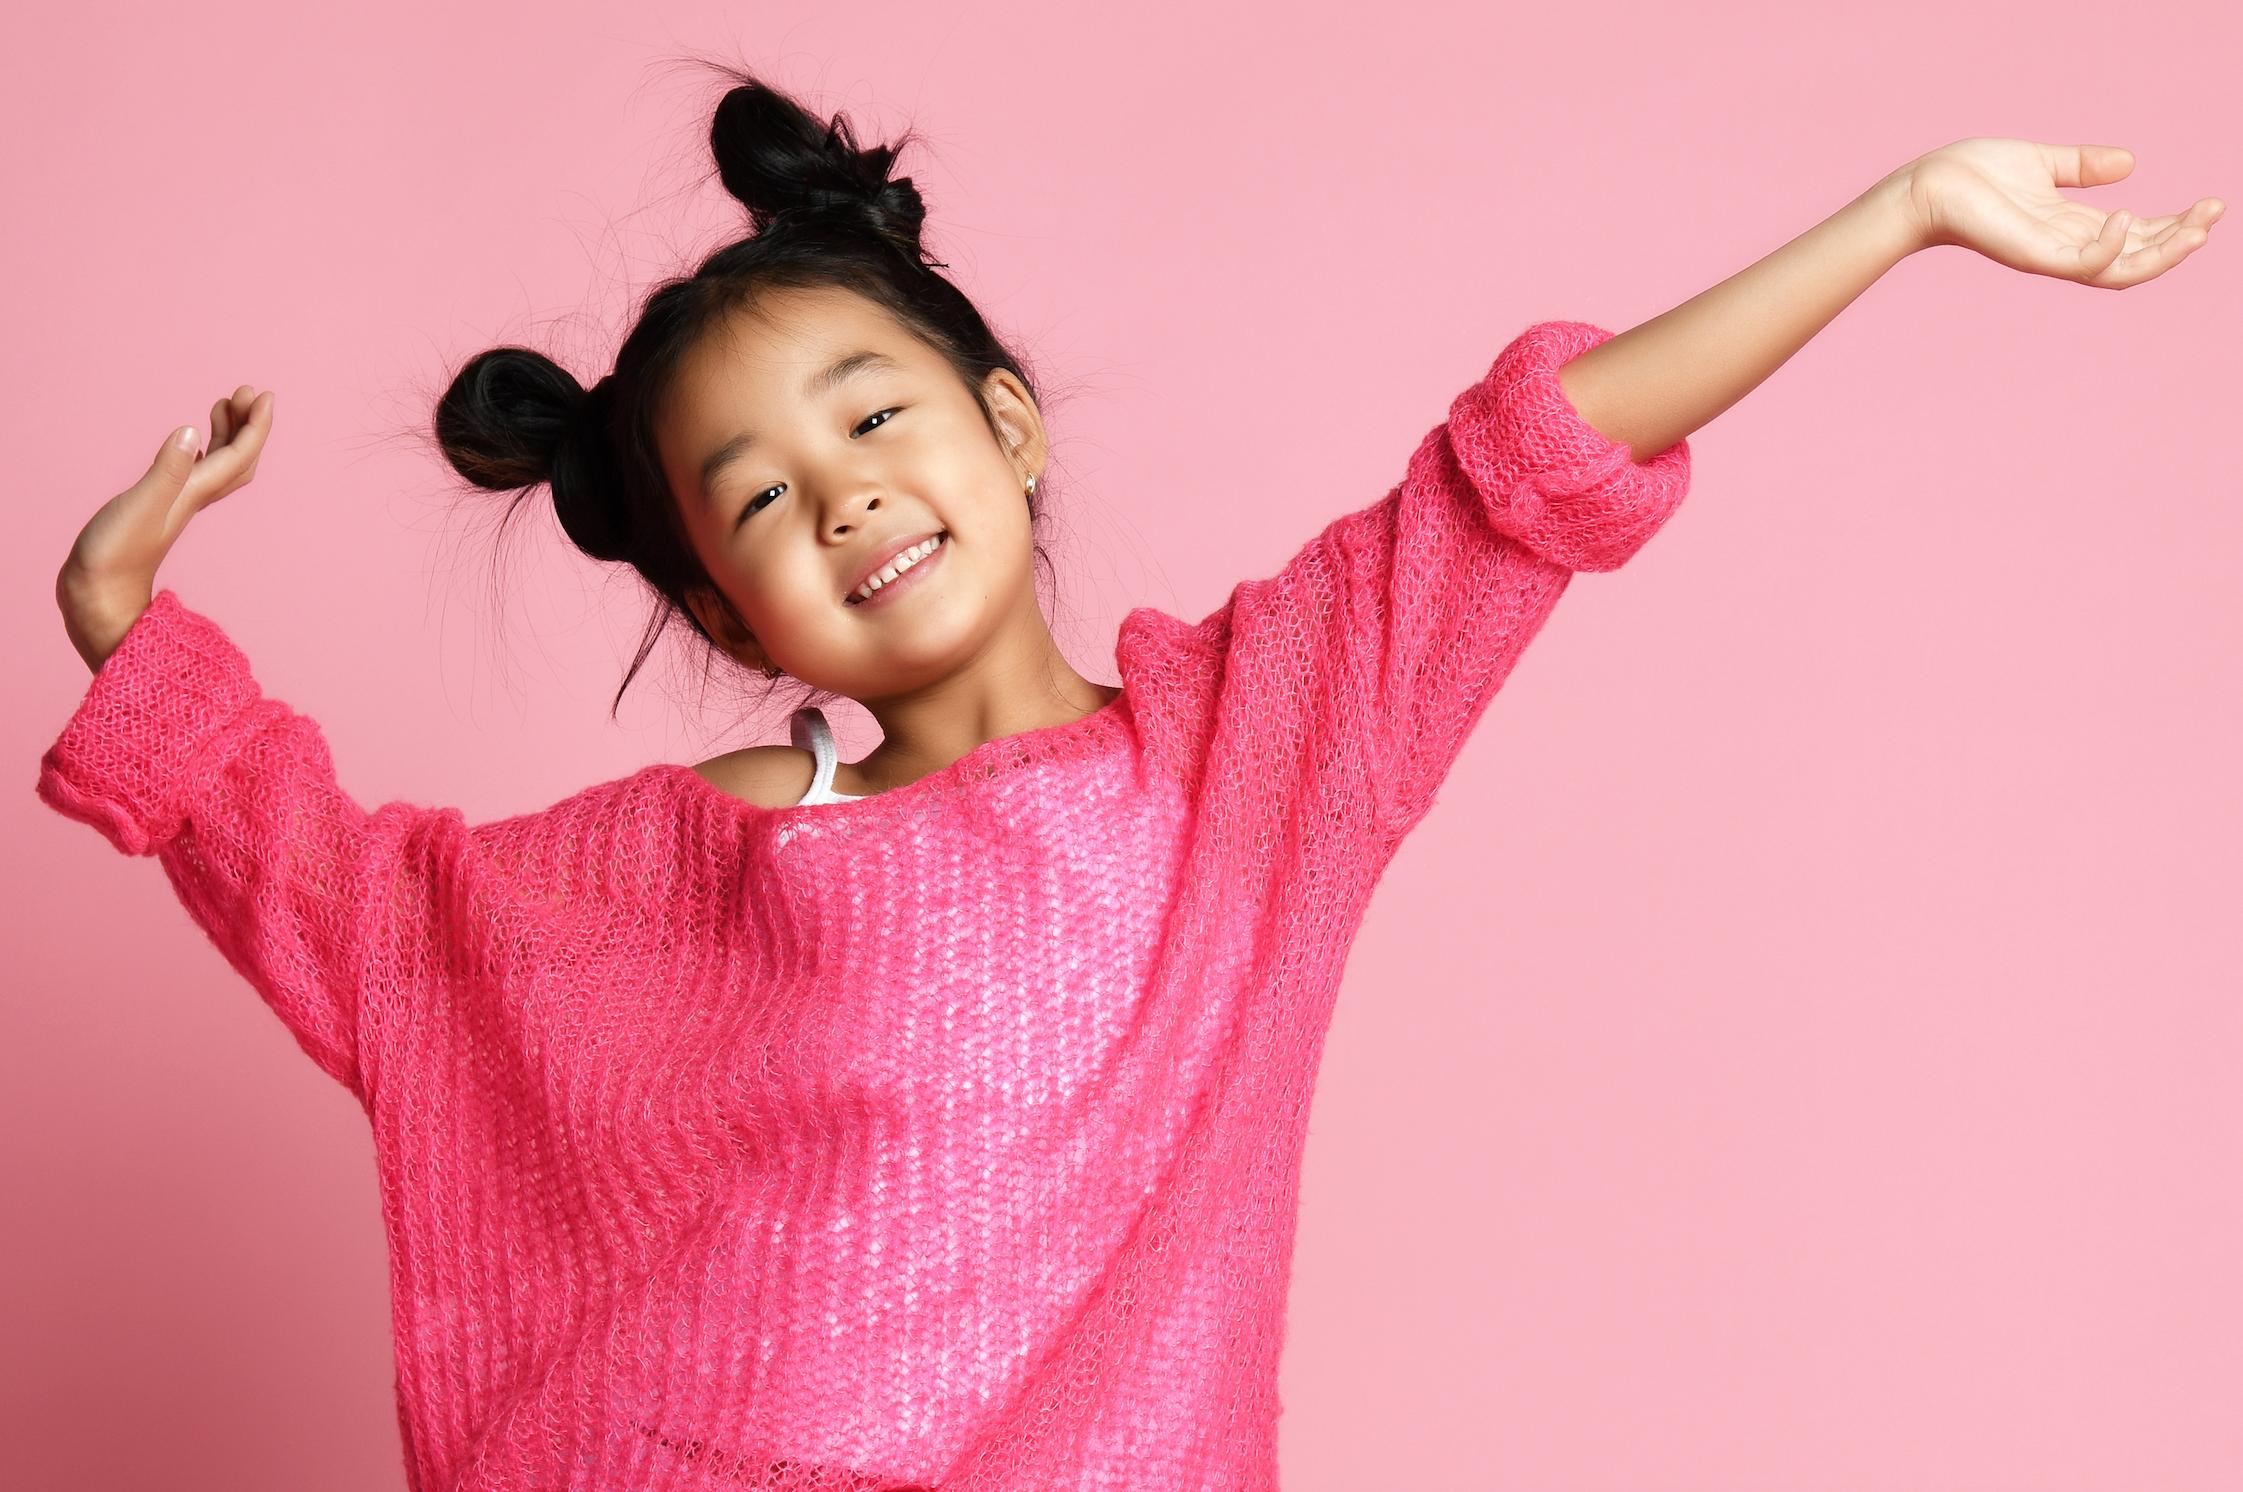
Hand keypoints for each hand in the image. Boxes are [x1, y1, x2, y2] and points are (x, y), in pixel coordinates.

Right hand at [57, 385, 273, 670]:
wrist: (99, 593)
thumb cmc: (116, 553)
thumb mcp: (142, 505)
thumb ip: (167, 469)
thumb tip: (192, 431)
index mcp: (195, 492)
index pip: (239, 454)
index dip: (255, 425)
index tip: (264, 395)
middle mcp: (194, 496)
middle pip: (237, 457)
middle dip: (247, 424)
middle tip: (245, 391)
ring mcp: (179, 503)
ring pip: (218, 464)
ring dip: (228, 433)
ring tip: (224, 404)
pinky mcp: (161, 508)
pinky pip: (196, 473)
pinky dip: (203, 451)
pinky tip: (192, 443)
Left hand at [1899, 137, 2223, 287]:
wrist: (1928, 184)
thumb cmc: (1974, 174)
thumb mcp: (2043, 162)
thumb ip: (2083, 165)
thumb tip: (2130, 163)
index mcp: (2072, 227)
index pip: (2136, 236)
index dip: (2174, 225)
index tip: (2209, 205)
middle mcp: (2065, 247)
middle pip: (2137, 259)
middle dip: (2181, 239)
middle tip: (2213, 214)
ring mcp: (2049, 255)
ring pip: (2119, 272)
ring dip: (2162, 253)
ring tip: (2195, 227)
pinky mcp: (2031, 256)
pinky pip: (2081, 263)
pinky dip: (2110, 247)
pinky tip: (2127, 218)